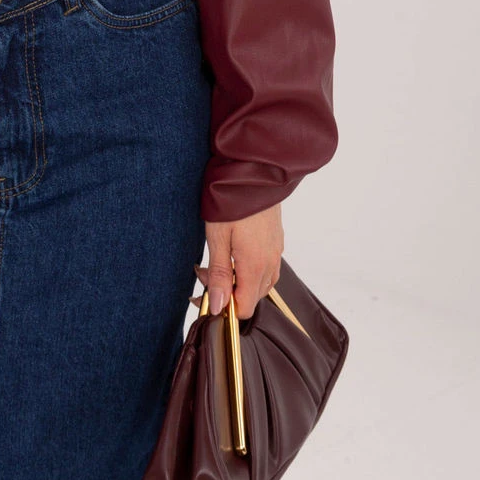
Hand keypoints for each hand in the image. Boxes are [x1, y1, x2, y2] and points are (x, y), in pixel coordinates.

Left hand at [193, 204, 283, 320]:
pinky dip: (249, 269)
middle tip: (203, 270)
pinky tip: (233, 253)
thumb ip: (218, 273)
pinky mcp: (276, 241)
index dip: (223, 307)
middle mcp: (270, 263)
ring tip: (216, 261)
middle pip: (251, 297)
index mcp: (255, 266)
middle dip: (226, 291)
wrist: (255, 171)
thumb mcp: (217, 237)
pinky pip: (266, 268)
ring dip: (238, 280)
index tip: (203, 292)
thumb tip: (218, 306)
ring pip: (259, 283)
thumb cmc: (232, 201)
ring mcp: (276, 252)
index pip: (243, 308)